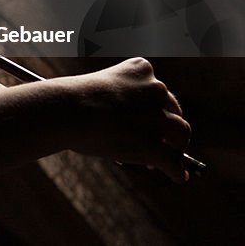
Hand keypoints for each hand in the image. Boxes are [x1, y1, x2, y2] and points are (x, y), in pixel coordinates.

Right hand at [63, 58, 191, 181]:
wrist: (65, 110)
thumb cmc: (70, 99)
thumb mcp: (98, 87)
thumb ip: (118, 101)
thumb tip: (128, 130)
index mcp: (141, 69)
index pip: (156, 90)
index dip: (154, 107)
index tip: (148, 117)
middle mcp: (155, 89)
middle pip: (173, 110)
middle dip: (167, 127)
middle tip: (163, 140)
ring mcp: (158, 117)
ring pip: (180, 133)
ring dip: (176, 146)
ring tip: (171, 158)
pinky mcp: (155, 146)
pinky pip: (173, 162)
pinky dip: (176, 171)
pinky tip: (176, 176)